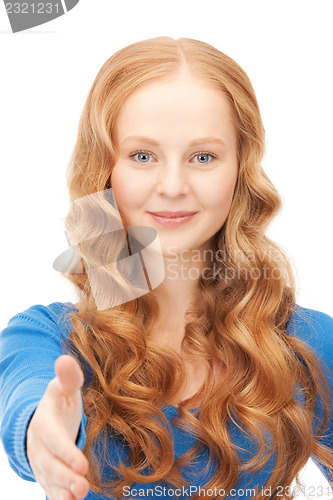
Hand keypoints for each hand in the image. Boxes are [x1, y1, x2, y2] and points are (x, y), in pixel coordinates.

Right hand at [26, 355, 89, 499]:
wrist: (44, 419)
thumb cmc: (59, 402)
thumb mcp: (64, 387)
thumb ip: (69, 376)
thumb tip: (64, 359)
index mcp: (45, 422)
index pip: (54, 439)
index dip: (65, 452)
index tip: (82, 463)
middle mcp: (40, 446)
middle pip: (50, 464)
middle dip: (65, 476)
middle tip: (82, 486)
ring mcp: (42, 462)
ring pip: (50, 479)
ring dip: (63, 489)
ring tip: (78, 496)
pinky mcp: (48, 475)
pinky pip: (51, 488)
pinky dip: (59, 497)